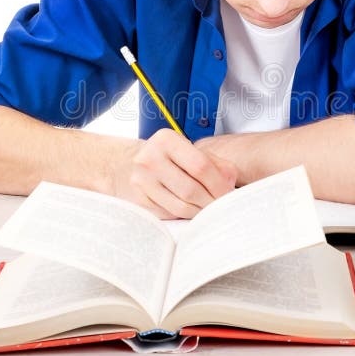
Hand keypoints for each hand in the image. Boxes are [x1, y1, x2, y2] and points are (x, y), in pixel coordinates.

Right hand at [112, 129, 237, 218]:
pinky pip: (169, 214)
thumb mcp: (188, 150)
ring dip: (200, 212)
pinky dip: (184, 216)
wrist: (125, 165)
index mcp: (166, 140)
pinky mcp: (138, 200)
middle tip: (221, 206)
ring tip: (208, 209)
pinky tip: (191, 210)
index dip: (219, 184)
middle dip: (211, 201)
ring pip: (180, 206)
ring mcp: (140, 181)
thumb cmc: (167, 158)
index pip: (201, 166)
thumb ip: (215, 162)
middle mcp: (150, 158)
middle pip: (191, 189)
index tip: (228, 194)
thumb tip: (229, 184)